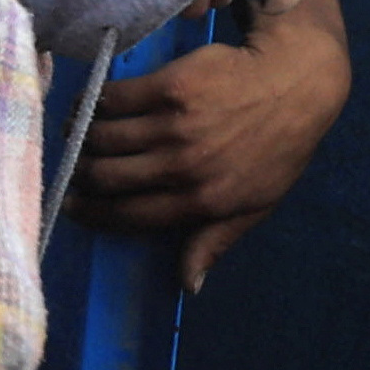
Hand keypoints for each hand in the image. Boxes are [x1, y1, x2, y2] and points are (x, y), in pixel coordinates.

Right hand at [65, 0, 353, 289]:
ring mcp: (175, 125)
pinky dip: (95, 101)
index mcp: (201, 201)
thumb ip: (215, 243)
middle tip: (74, 166)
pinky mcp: (170, 86)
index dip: (94, 214)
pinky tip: (91, 102)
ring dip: (83, 135)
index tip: (73, 207)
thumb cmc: (278, 147)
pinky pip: (115, 98)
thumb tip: (188, 286)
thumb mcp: (255, 205)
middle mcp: (183, 166)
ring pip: (105, 137)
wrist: (296, 83)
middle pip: (108, 176)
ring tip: (76, 132)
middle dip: (82, 174)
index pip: (129, 216)